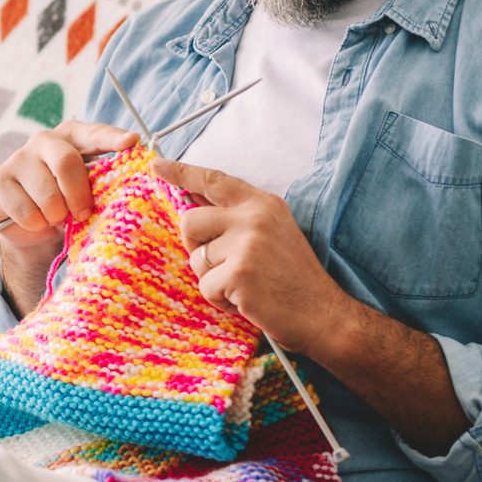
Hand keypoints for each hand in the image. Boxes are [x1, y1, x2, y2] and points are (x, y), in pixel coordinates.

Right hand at [0, 120, 138, 248]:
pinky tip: (34, 220)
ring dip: (56, 216)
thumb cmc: (67, 203)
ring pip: (47, 195)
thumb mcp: (88, 190)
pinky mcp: (0, 180)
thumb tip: (127, 182)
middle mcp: (44, 141)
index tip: (131, 141)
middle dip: (78, 195)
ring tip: (54, 217)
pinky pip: (26, 211)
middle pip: (66, 162)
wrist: (31, 229)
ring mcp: (18, 158)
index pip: (93, 133)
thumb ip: (102, 181)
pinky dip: (36, 224)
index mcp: (71, 137)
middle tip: (83, 214)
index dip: (111, 137)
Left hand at [152, 156, 350, 357]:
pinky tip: (248, 301)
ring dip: (214, 279)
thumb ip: (236, 218)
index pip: (214, 181)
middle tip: (225, 265)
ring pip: (196, 259)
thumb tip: (193, 205)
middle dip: (197, 247)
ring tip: (247, 285)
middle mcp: (254, 217)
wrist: (324, 315)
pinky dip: (222, 300)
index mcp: (263, 204)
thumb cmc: (294, 279)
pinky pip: (206, 287)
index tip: (157, 166)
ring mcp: (247, 244)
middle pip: (190, 221)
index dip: (182, 172)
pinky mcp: (239, 273)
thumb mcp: (272, 234)